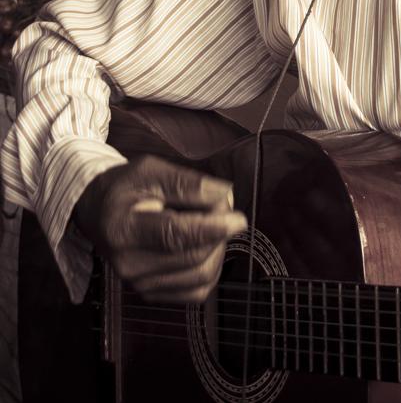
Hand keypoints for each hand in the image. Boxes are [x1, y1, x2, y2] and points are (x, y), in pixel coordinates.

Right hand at [74, 154, 247, 303]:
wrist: (98, 213)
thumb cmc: (125, 188)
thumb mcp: (151, 171)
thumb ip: (187, 182)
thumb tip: (223, 194)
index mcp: (123, 229)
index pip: (173, 235)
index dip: (210, 228)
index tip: (238, 219)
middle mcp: (129, 264)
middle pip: (193, 256)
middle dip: (218, 230)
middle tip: (220, 205)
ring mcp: (139, 284)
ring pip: (201, 275)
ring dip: (218, 247)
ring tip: (210, 222)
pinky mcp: (151, 294)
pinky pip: (197, 290)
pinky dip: (211, 266)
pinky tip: (204, 244)